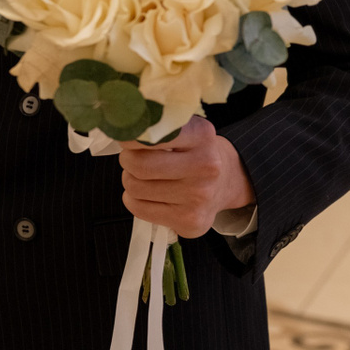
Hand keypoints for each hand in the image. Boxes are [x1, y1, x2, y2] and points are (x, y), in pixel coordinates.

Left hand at [118, 116, 253, 237]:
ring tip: (144, 177)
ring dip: (130, 180)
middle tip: (132, 158)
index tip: (126, 139)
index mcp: (202, 136)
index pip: (152, 136)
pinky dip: (133, 200)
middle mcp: (205, 167)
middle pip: (139, 165)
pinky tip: (148, 195)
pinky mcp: (190, 221)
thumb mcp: (185, 130)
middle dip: (127, 160)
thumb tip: (123, 132)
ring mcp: (198, 197)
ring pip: (135, 188)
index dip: (130, 138)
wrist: (226, 182)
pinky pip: (138, 208)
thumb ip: (158, 128)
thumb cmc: (194, 153)